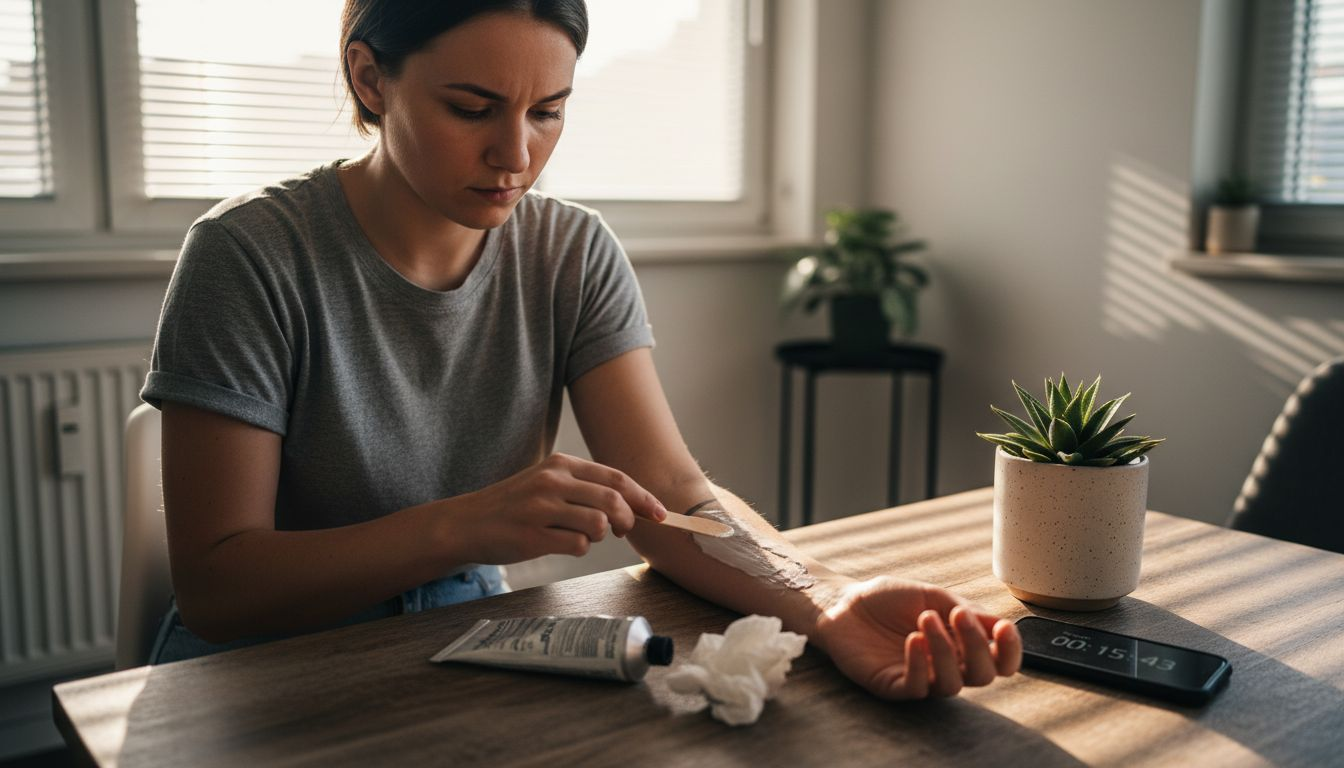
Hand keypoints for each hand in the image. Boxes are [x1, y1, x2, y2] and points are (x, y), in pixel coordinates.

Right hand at [447, 453, 668, 563]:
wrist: (466, 523)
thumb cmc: (513, 506)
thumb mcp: (546, 483)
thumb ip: (583, 488)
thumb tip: (630, 506)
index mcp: (560, 464)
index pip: (615, 478)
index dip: (643, 497)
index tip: (660, 513)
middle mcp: (552, 482)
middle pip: (613, 501)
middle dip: (629, 520)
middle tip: (624, 531)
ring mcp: (542, 509)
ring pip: (598, 524)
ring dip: (599, 536)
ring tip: (580, 535)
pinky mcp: (533, 536)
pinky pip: (577, 545)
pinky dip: (578, 548)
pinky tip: (559, 544)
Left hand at [813, 576, 1020, 699]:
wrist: (844, 602)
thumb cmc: (889, 599)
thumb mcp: (932, 596)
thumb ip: (966, 610)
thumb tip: (1002, 624)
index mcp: (961, 644)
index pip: (1000, 661)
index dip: (1010, 650)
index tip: (1003, 628)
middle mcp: (946, 666)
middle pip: (983, 675)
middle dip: (977, 646)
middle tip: (957, 615)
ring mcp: (921, 678)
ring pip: (953, 685)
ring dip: (946, 651)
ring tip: (926, 620)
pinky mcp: (894, 686)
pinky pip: (918, 687)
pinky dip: (920, 664)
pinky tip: (913, 639)